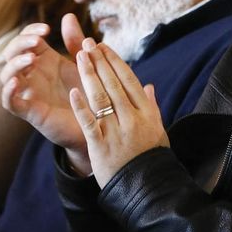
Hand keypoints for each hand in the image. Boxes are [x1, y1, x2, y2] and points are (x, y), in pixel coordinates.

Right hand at [1, 15, 90, 166]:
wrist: (100, 123)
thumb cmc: (91, 92)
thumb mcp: (84, 63)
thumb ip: (76, 42)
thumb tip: (67, 15)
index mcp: (44, 60)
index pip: (25, 39)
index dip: (30, 31)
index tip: (47, 29)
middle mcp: (32, 74)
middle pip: (11, 54)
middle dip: (20, 44)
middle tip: (38, 41)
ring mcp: (28, 92)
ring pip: (6, 75)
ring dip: (15, 64)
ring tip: (32, 58)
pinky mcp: (29, 111)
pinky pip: (9, 102)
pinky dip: (8, 92)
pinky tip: (16, 81)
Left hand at [69, 38, 165, 185]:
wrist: (147, 189)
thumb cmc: (151, 159)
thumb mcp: (158, 130)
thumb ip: (152, 106)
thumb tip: (148, 86)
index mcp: (146, 112)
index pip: (129, 80)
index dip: (114, 61)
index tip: (103, 46)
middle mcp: (132, 118)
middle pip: (113, 84)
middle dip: (99, 61)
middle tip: (87, 43)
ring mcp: (116, 131)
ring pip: (101, 97)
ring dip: (89, 75)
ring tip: (79, 57)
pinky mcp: (101, 146)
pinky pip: (89, 122)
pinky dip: (81, 106)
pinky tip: (73, 91)